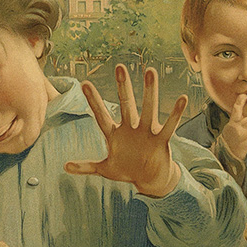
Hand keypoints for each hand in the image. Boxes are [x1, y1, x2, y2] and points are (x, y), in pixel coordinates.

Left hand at [68, 65, 186, 197]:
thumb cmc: (127, 171)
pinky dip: (176, 113)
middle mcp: (131, 128)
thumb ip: (86, 166)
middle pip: (126, 104)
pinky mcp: (161, 140)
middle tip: (120, 66)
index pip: (101, 115)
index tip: (84, 83)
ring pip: (149, 108)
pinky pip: (170, 125)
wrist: (149, 180)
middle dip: (123, 86)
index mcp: (115, 134)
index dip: (94, 101)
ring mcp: (146, 132)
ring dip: (150, 91)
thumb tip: (64, 167)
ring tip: (150, 71)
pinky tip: (182, 98)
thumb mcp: (105, 169)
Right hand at [219, 93, 246, 161]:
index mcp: (233, 122)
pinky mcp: (243, 144)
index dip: (240, 101)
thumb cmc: (230, 143)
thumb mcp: (232, 131)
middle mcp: (236, 127)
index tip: (244, 95)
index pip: (236, 109)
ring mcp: (240, 135)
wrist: (224, 157)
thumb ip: (239, 124)